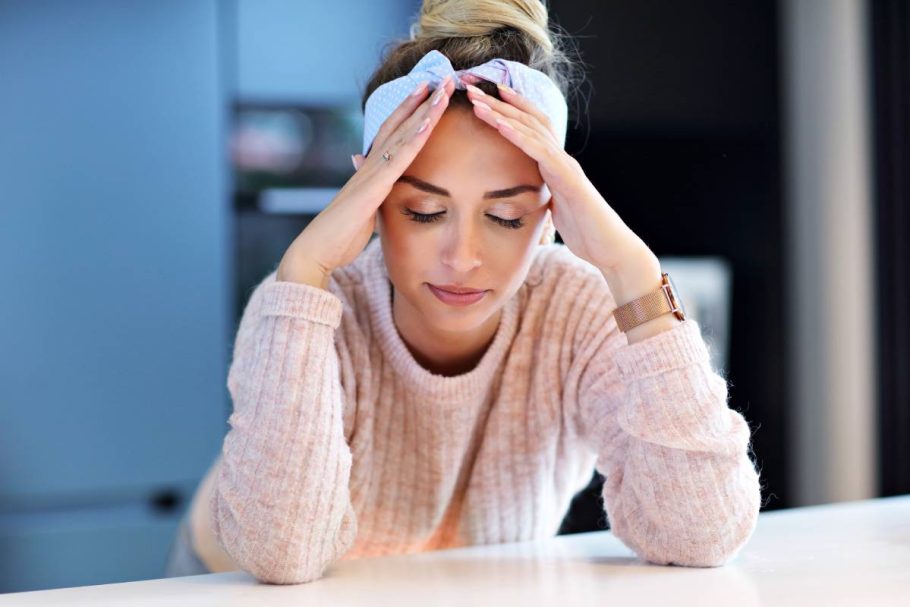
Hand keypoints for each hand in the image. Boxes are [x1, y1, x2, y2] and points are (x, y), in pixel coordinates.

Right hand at [276, 76, 456, 286]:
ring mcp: (371, 173)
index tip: (428, 92)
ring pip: (402, 134)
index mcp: (368, 171)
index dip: (410, 111)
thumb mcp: (364, 212)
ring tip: (444, 89)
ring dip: (425, 110)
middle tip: (443, 78)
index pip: (392, 133)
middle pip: (399, 124)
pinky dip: (416, 137)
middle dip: (422, 101)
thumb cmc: (340, 237)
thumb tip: (375, 187)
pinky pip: (400, 157)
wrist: (318, 250)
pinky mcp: (375, 186)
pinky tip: (430, 122)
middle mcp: (369, 165)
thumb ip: (373, 196)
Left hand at [463, 83, 658, 280]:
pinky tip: (501, 125)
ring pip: (533, 130)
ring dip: (503, 113)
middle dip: (500, 102)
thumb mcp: (554, 208)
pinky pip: (541, 152)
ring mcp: (567, 165)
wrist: (609, 248)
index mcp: (556, 164)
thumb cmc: (584, 232)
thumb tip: (525, 196)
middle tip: (473, 86)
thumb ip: (542, 194)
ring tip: (479, 102)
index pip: (531, 127)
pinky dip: (520, 136)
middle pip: (529, 120)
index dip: (510, 108)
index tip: (485, 95)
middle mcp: (562, 158)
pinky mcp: (569, 178)